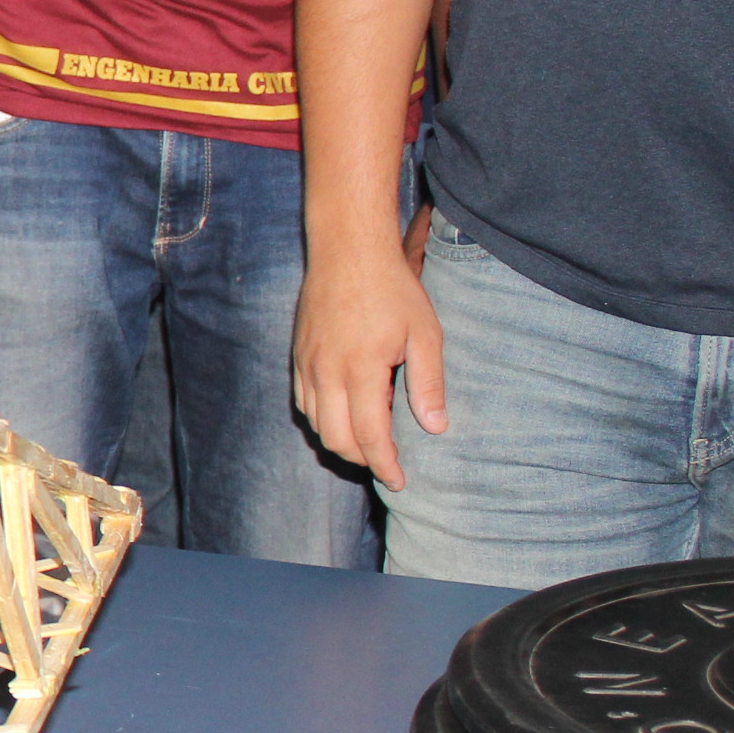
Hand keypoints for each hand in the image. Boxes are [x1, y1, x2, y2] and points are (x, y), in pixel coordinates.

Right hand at [292, 239, 442, 490]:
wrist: (347, 251)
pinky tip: (345, 413)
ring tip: (369, 439)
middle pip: (336, 438)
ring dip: (341, 440)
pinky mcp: (298, 356)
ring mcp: (307, 365)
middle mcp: (327, 373)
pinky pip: (304, 402)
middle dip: (362, 459)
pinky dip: (323, 419)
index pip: (370, 435)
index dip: (385, 465)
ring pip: (316, 424)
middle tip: (388, 462)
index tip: (399, 481)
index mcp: (361, 370)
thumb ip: (428, 383)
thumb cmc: (392, 289)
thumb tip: (435, 427)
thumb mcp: (425, 334)